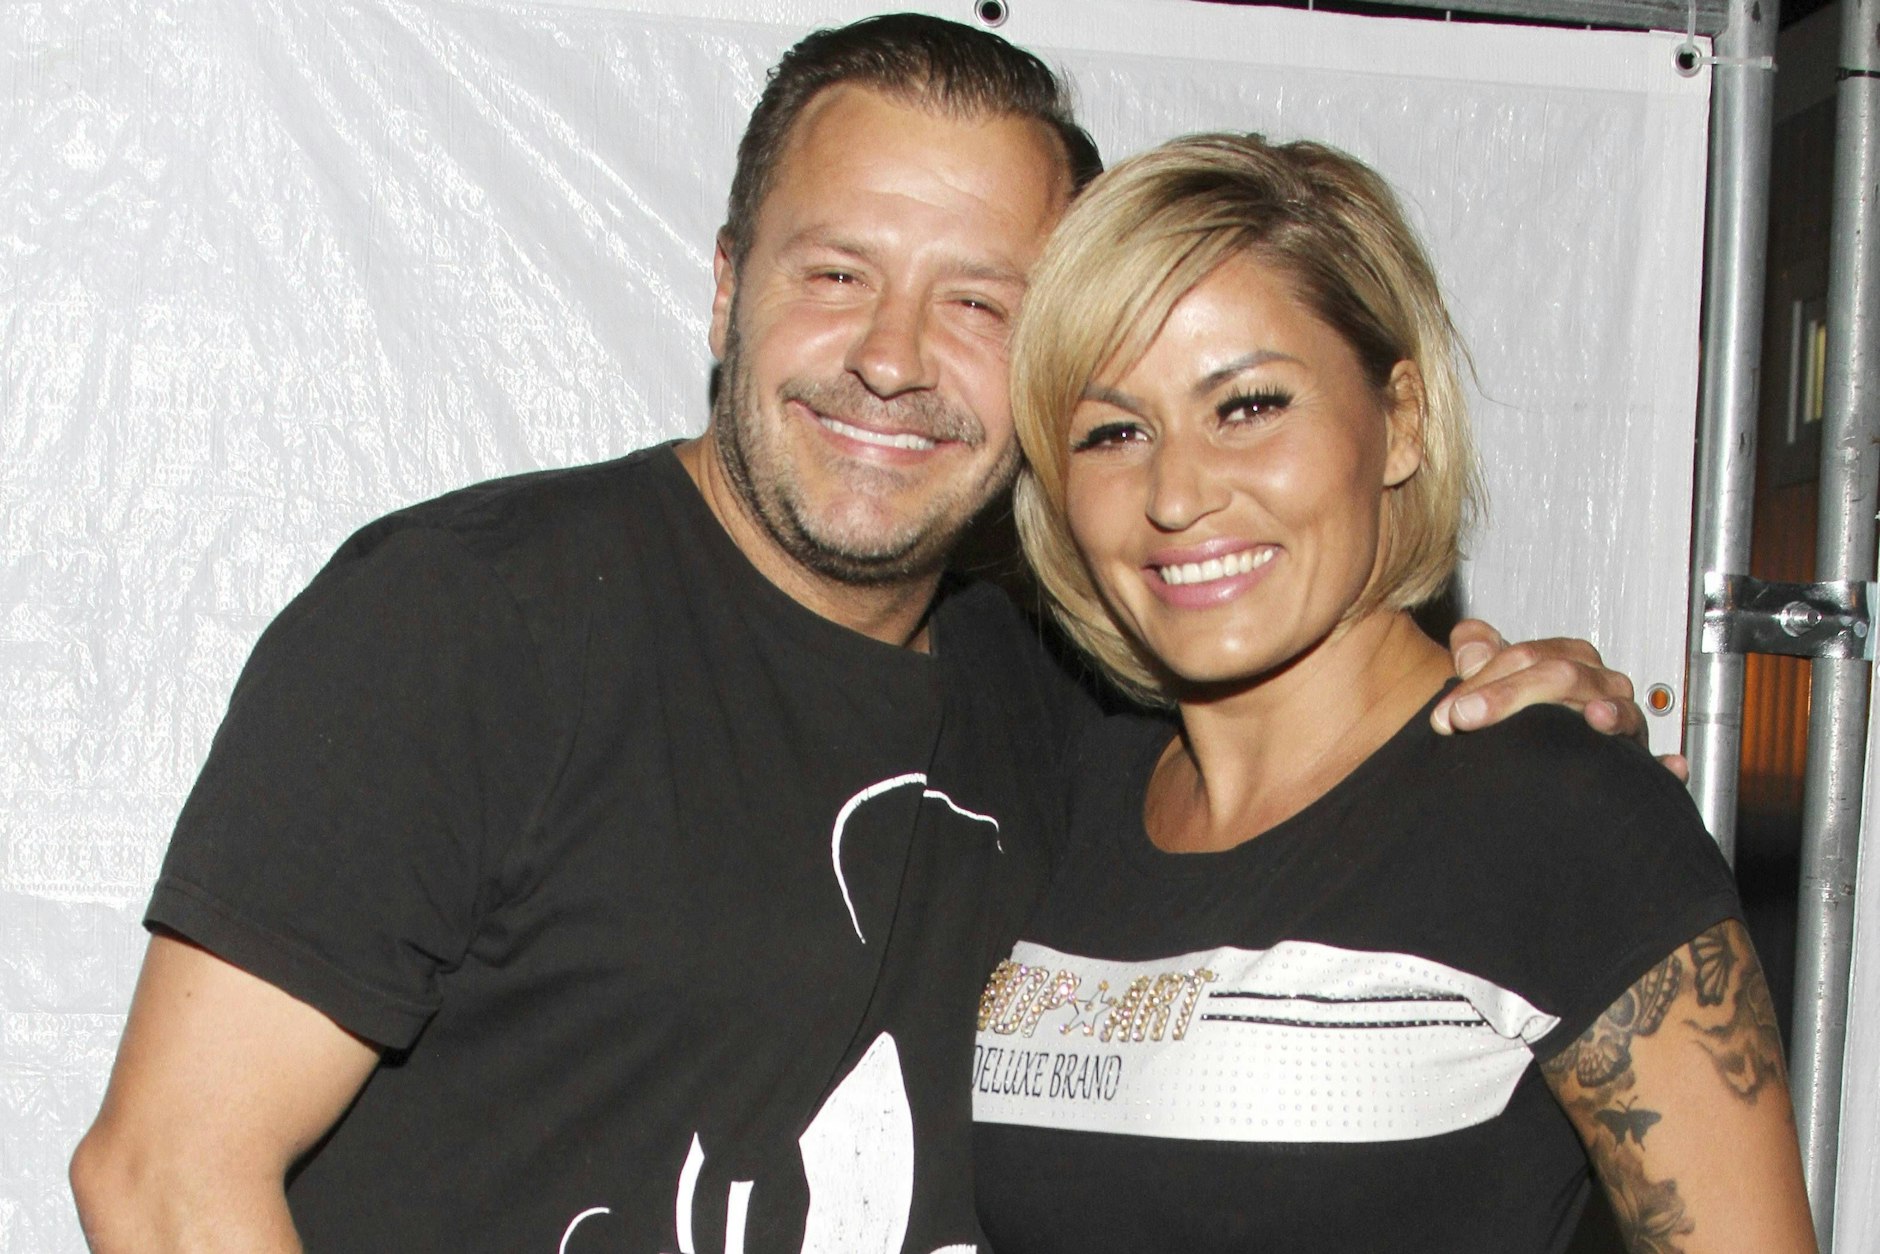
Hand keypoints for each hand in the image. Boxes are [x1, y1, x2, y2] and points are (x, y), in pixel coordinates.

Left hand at [1432, 620, 1686, 779]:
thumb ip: (1478, 655)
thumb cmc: (1520, 710)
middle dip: (1508, 697)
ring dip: (1608, 714)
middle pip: (1561, 677)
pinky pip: (1658, 763)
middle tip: (1463, 720)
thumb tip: (1471, 650)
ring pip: (1615, 710)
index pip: (1526, 657)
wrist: (1541, 755)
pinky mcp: (1638, 762)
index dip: (1482, 681)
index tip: (1446, 712)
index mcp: (1567, 660)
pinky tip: (1669, 766)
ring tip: (1595, 717)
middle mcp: (1598, 685)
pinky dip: (1665, 764)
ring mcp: (1622, 720)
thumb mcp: (1494, 679)